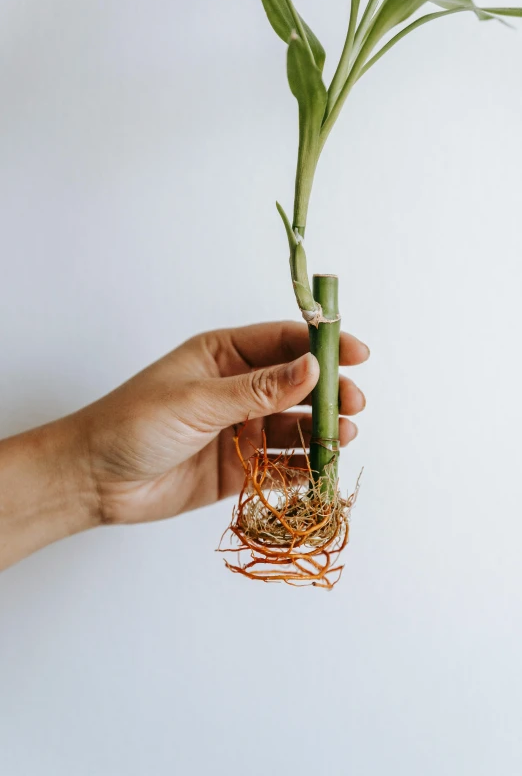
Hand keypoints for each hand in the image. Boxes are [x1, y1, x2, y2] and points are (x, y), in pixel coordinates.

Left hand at [79, 321, 368, 524]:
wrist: (95, 480)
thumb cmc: (134, 423)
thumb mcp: (198, 399)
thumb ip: (258, 389)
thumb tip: (312, 366)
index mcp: (223, 355)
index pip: (283, 341)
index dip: (322, 344)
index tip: (356, 352)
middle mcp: (237, 389)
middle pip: (297, 384)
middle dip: (328, 391)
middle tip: (354, 402)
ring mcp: (241, 429)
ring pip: (294, 425)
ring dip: (322, 429)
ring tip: (344, 436)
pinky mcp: (240, 467)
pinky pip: (282, 464)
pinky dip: (305, 465)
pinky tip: (322, 466)